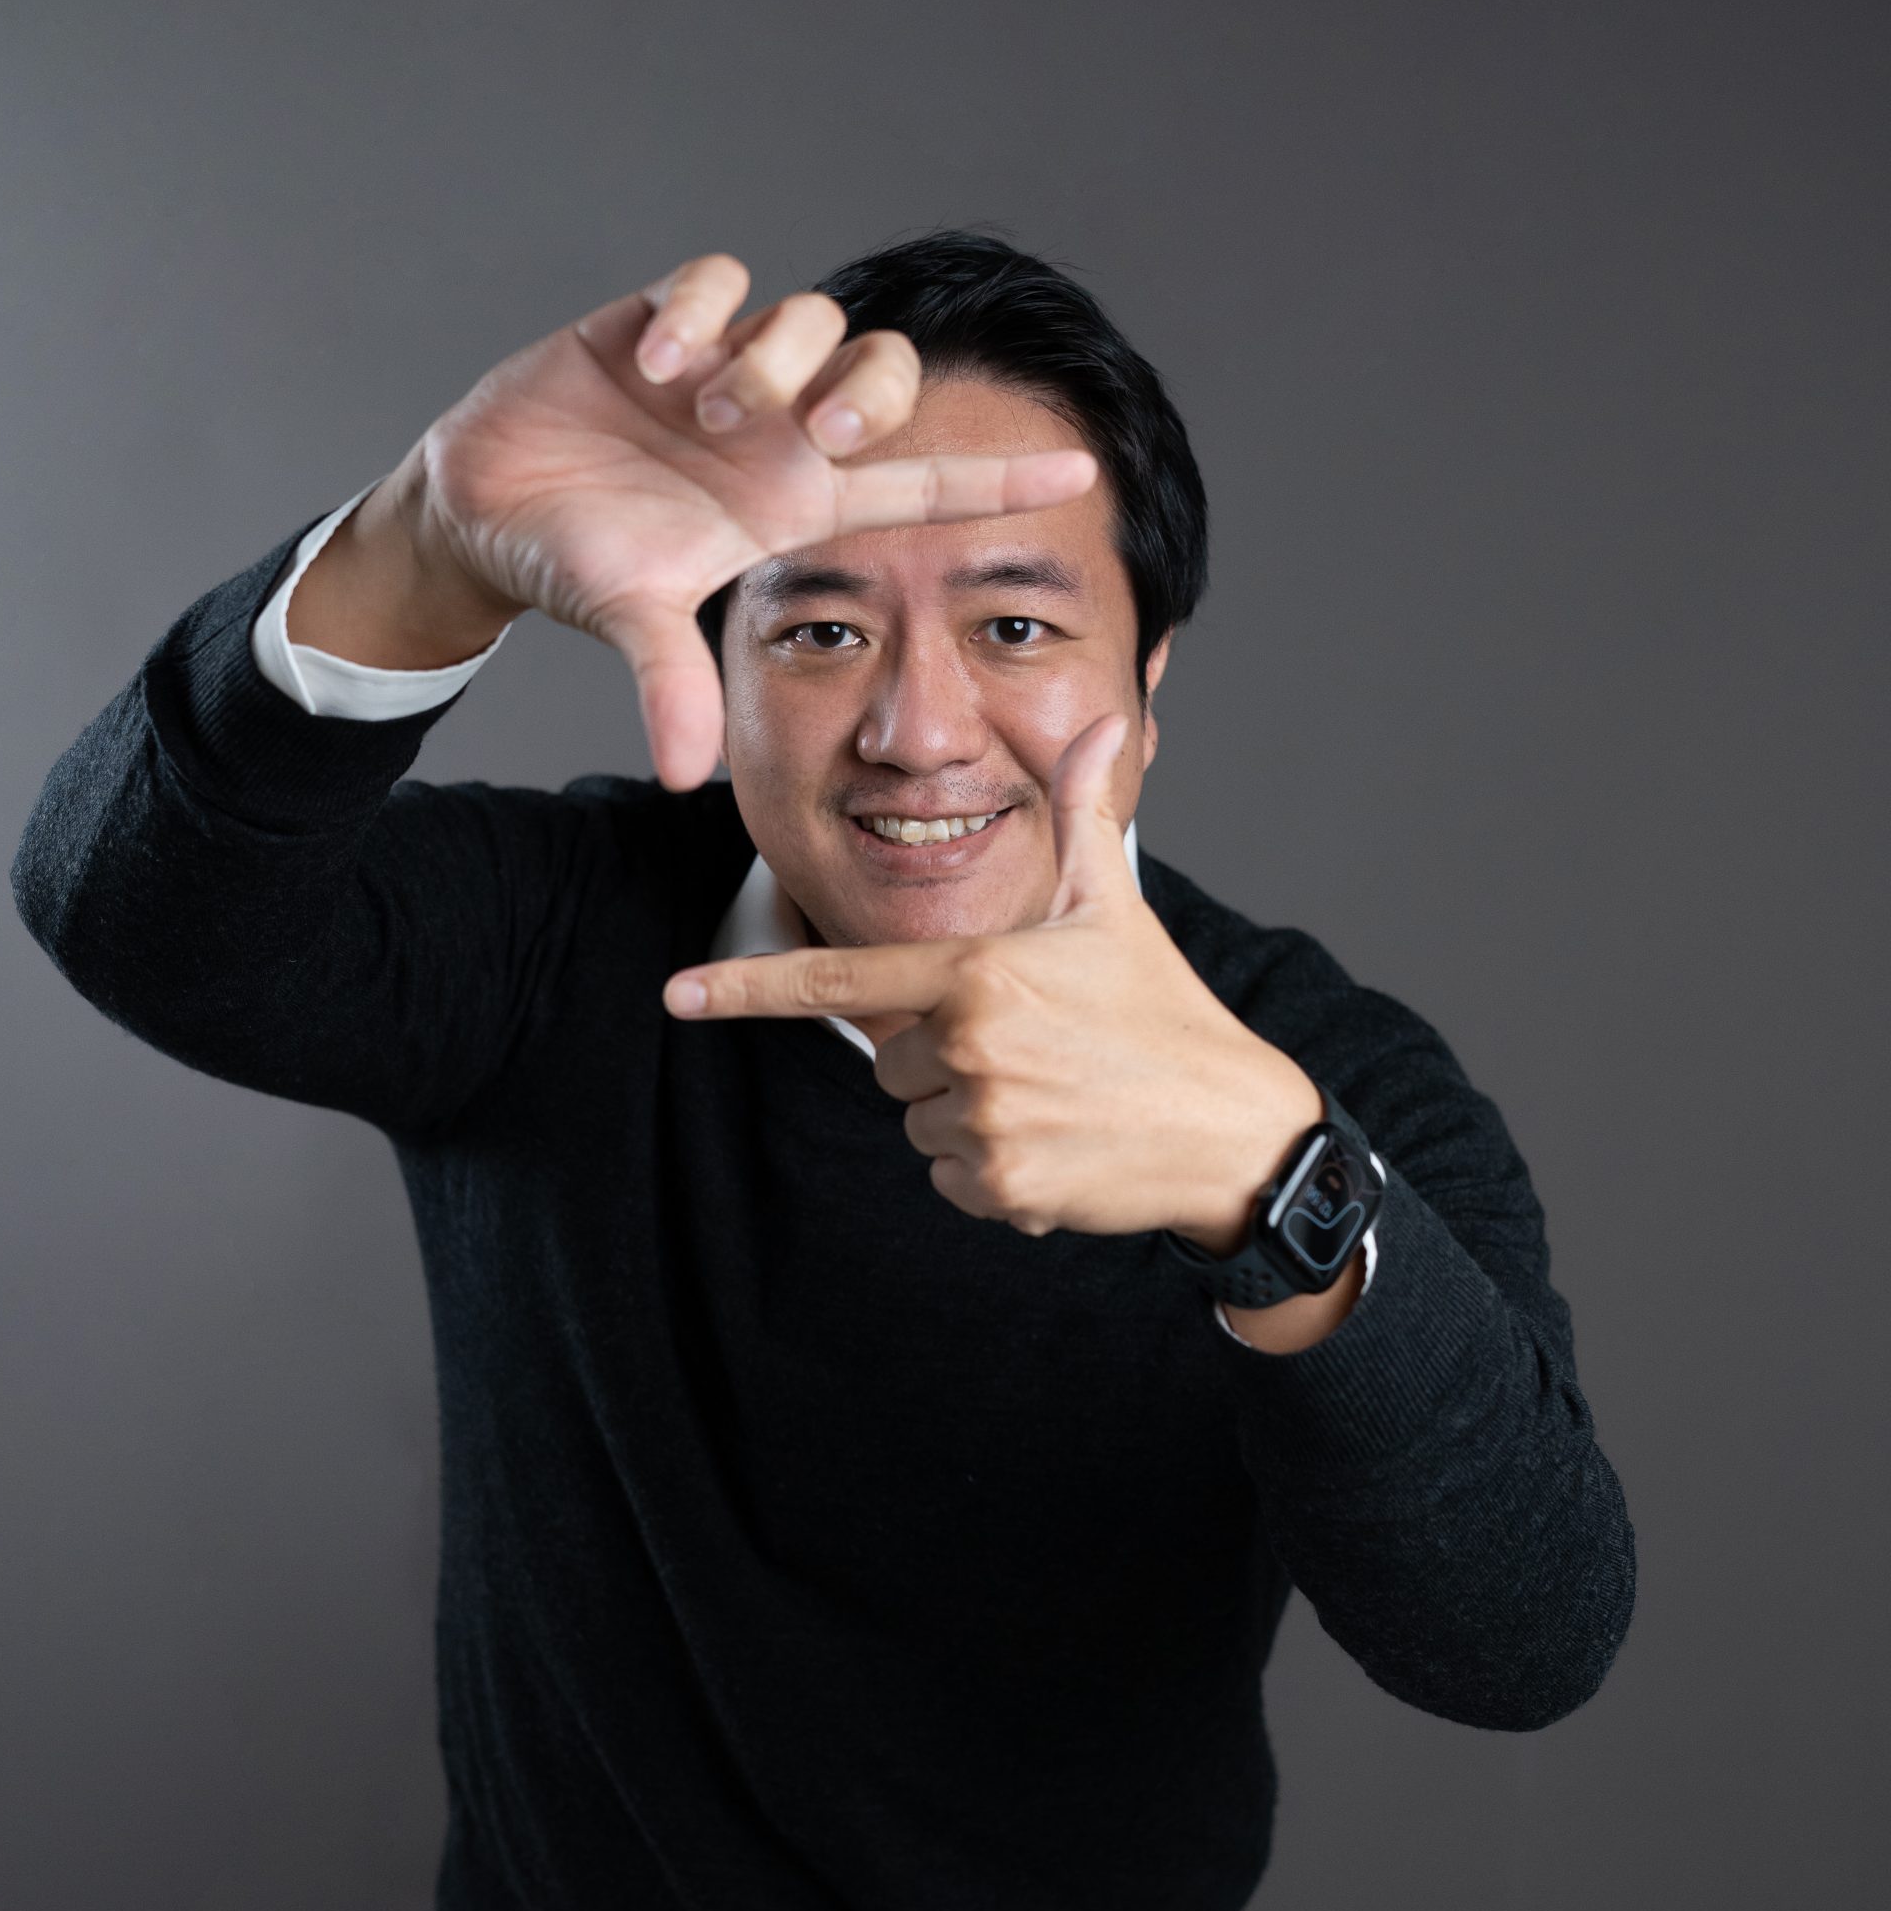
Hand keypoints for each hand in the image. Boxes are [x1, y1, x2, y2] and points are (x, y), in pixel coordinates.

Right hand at [308, 254, 1095, 788]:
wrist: (483, 514)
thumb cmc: (573, 564)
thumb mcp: (629, 621)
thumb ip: (669, 682)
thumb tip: (686, 771)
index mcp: (791, 501)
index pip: (920, 486)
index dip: (999, 479)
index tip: (1083, 470)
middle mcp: (775, 430)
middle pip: (884, 375)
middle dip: (863, 389)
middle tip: (802, 429)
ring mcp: (724, 371)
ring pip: (809, 318)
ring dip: (765, 357)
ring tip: (693, 405)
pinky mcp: (663, 320)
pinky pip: (718, 282)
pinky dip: (696, 312)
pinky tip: (649, 363)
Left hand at [663, 715, 1324, 1244]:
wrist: (1233, 1130)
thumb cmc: (1166, 1013)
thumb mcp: (1115, 909)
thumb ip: (1083, 816)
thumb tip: (1097, 723)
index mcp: (978, 972)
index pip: (838, 981)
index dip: (747, 989)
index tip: (678, 996)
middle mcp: (968, 1047)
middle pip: (889, 1059)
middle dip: (941, 1056)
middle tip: (1030, 1050)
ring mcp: (983, 1123)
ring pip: (917, 1121)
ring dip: (965, 1115)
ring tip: (1050, 1097)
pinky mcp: (1002, 1188)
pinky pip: (948, 1180)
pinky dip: (991, 1173)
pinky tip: (1057, 1146)